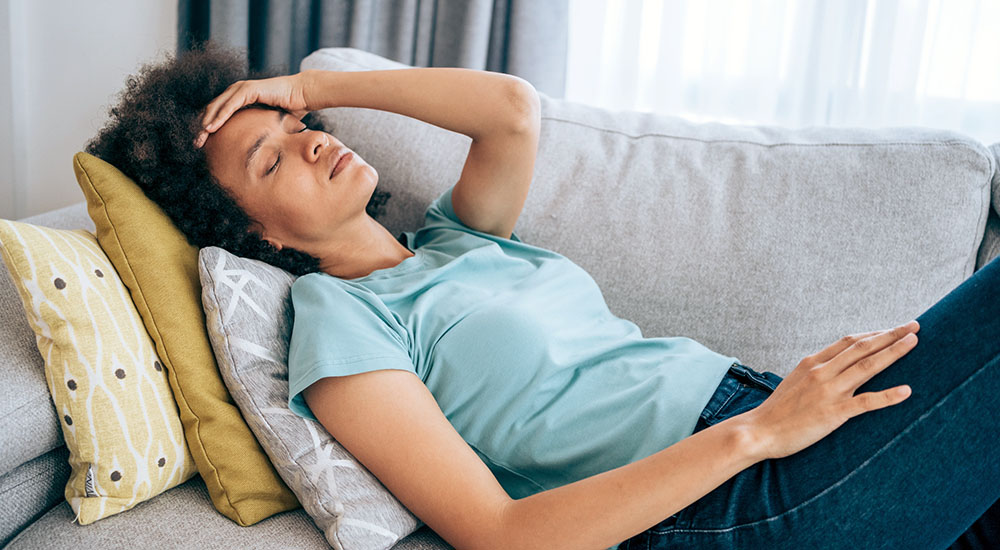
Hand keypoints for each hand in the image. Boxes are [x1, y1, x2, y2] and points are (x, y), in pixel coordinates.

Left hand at [194, 71, 314, 147]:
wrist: (304, 95)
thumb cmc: (291, 109)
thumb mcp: (268, 122)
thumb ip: (258, 129)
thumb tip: (256, 149)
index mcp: (240, 98)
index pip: (218, 113)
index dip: (208, 127)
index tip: (203, 144)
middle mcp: (238, 91)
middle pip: (213, 109)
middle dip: (202, 127)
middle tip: (196, 144)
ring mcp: (242, 88)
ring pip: (217, 107)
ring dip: (207, 123)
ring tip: (200, 138)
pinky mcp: (248, 89)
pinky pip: (230, 105)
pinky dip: (219, 116)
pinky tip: (211, 128)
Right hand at [741, 320, 918, 459]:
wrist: (758, 431)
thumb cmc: (777, 410)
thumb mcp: (794, 381)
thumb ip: (815, 372)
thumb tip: (834, 367)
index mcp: (812, 362)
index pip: (848, 341)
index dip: (873, 333)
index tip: (893, 329)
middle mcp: (821, 372)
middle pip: (862, 347)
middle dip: (890, 335)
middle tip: (913, 326)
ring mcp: (828, 391)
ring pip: (867, 366)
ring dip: (893, 352)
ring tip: (913, 343)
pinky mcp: (833, 413)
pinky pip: (866, 402)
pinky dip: (888, 395)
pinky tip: (906, 390)